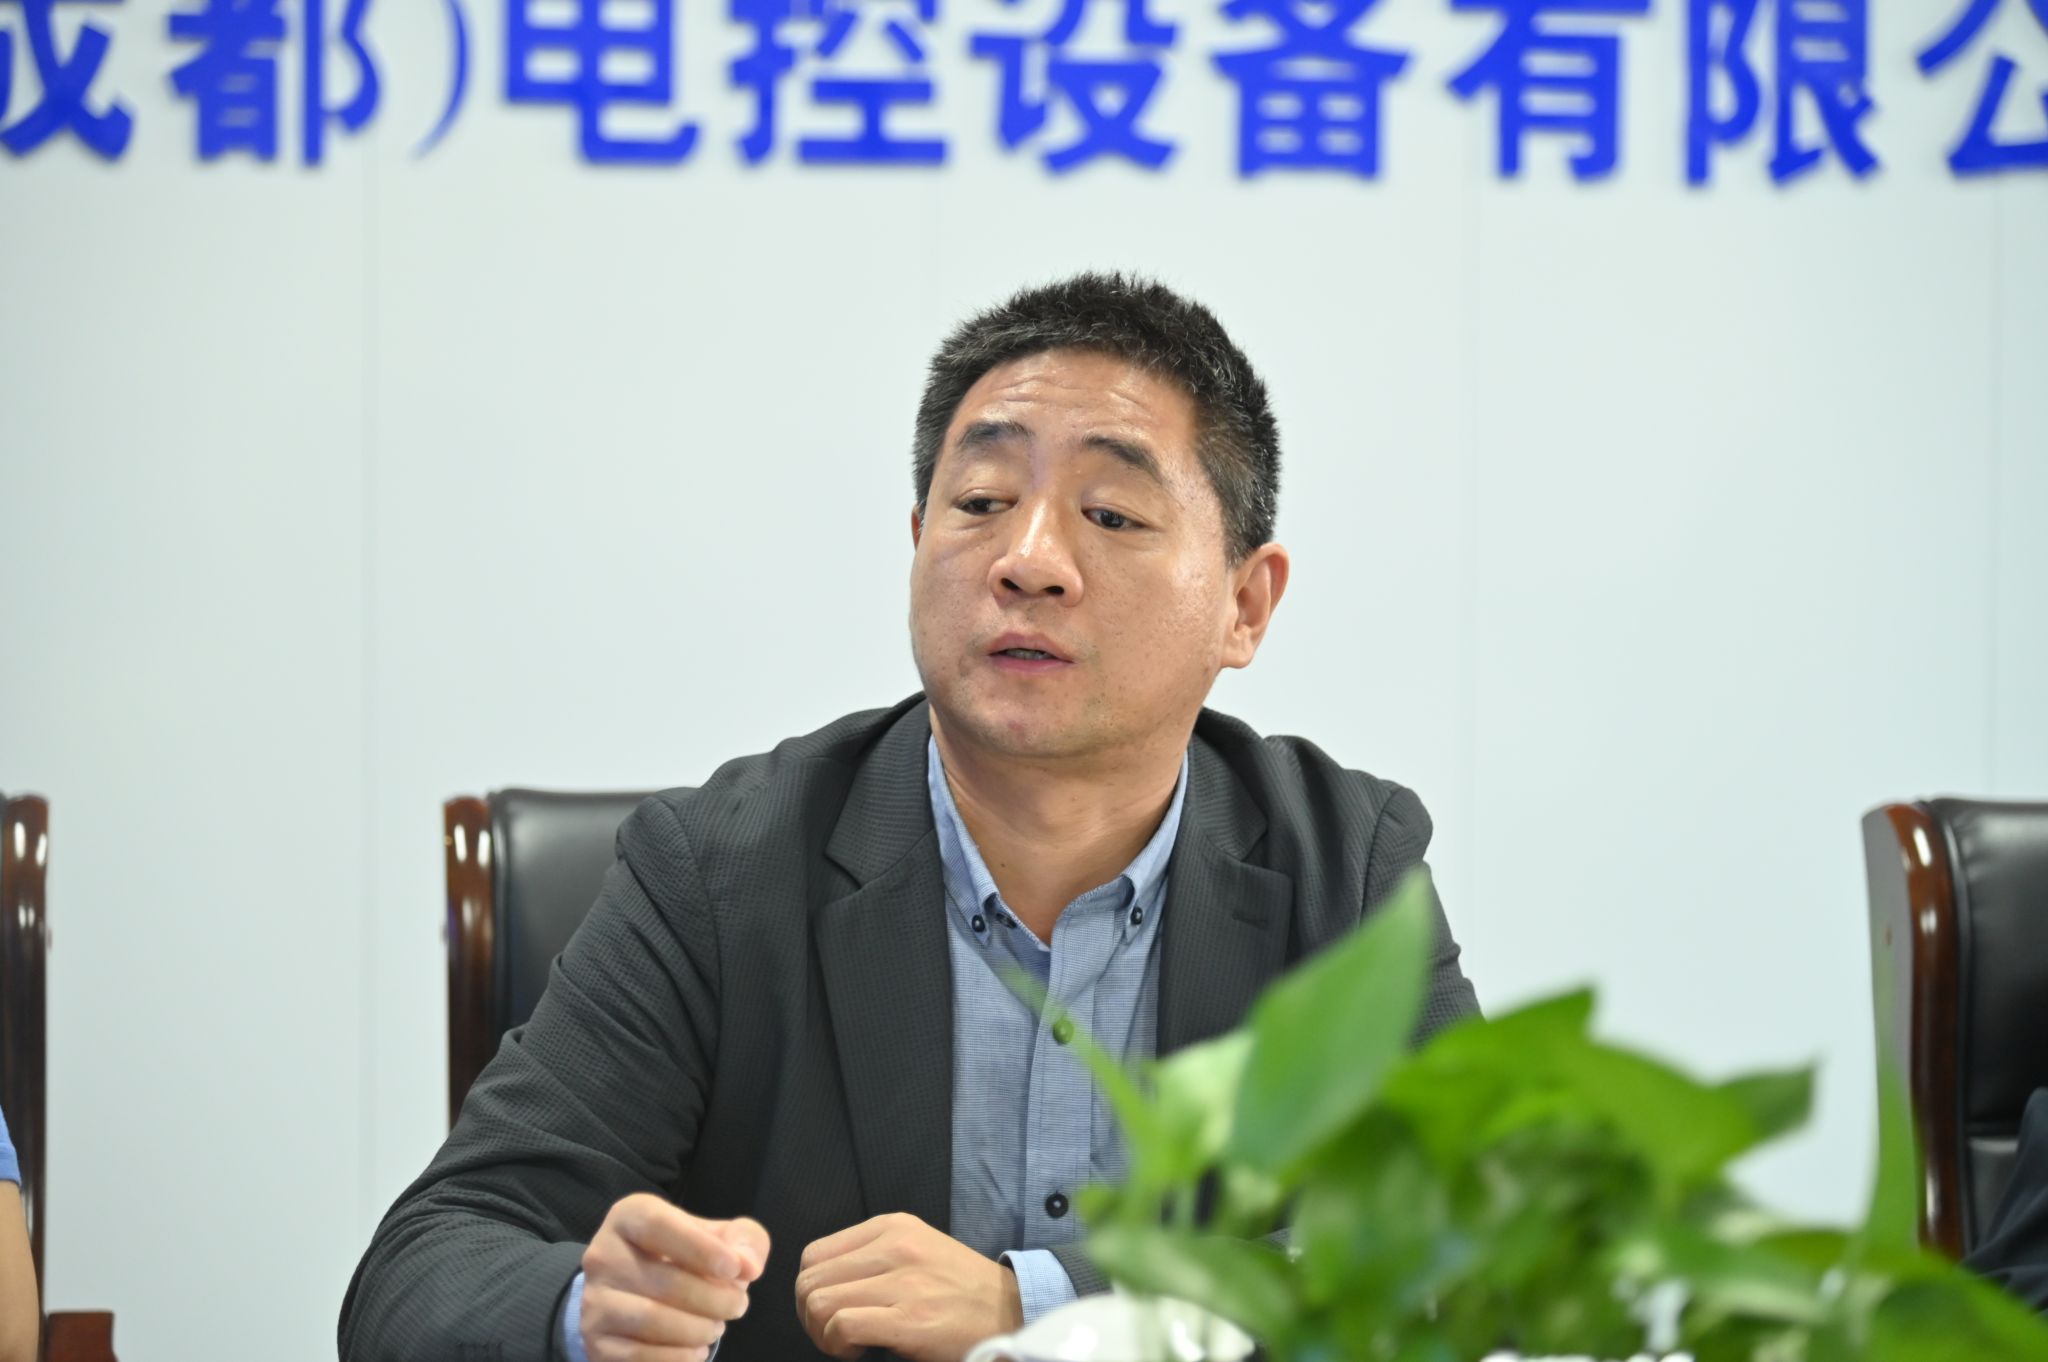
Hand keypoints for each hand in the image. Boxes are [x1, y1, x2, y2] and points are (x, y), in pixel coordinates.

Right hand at [580, 1192, 769, 1361]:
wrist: (633, 1293)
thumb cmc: (684, 1256)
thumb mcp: (716, 1236)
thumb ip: (743, 1241)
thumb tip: (748, 1266)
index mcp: (630, 1216)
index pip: (659, 1226)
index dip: (701, 1249)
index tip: (735, 1269)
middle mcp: (603, 1255)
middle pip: (664, 1281)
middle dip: (714, 1300)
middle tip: (737, 1306)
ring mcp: (594, 1301)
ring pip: (651, 1320)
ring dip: (697, 1330)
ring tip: (716, 1327)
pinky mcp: (596, 1342)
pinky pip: (639, 1356)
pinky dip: (677, 1357)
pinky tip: (695, 1350)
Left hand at [795, 1212, 1023, 1361]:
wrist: (1010, 1312)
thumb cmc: (961, 1289)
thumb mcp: (917, 1249)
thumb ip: (873, 1256)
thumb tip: (824, 1283)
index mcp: (891, 1227)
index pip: (814, 1255)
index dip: (811, 1289)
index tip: (830, 1310)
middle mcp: (894, 1247)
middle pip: (810, 1281)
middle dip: (810, 1316)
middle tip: (834, 1334)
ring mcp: (902, 1282)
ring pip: (819, 1302)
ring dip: (822, 1333)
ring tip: (847, 1342)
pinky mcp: (909, 1319)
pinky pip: (843, 1325)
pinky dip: (839, 1344)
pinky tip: (859, 1351)